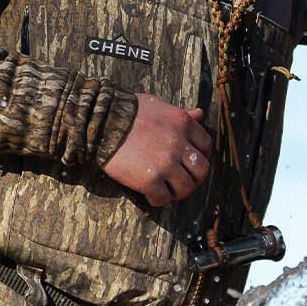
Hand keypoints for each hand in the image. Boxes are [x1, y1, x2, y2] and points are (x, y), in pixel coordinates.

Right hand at [103, 93, 214, 207]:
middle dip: (195, 178)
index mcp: (183, 124)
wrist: (101, 121)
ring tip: (168, 191)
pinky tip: (151, 195)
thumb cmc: (128, 110)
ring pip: (186, 187)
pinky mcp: (149, 179)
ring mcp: (165, 163)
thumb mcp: (158, 105)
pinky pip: (163, 198)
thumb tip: (199, 113)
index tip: (191, 162)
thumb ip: (181, 113)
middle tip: (183, 181)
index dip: (201, 156)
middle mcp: (178, 144)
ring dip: (179, 192)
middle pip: (202, 170)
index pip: (206, 145)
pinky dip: (159, 200)